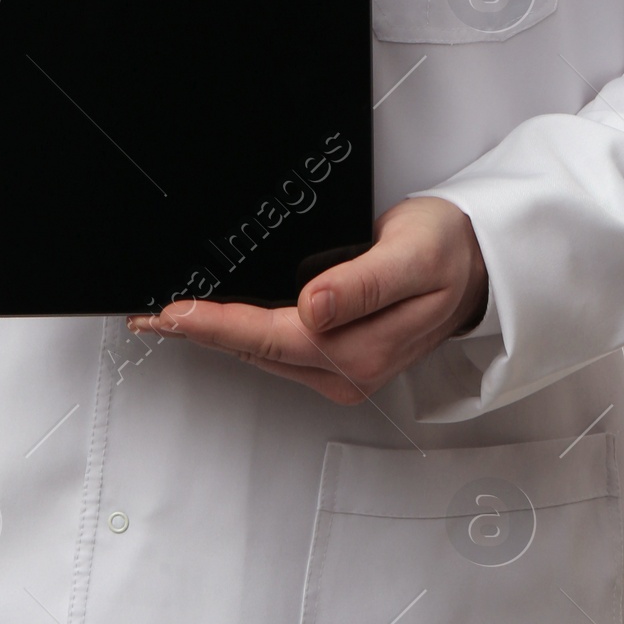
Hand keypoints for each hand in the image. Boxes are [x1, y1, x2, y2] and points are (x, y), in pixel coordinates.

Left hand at [127, 196, 488, 403]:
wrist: (475, 264)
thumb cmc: (447, 253)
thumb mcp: (411, 255)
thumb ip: (362, 283)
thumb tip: (314, 305)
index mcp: (362, 349)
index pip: (272, 337)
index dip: (218, 325)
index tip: (174, 313)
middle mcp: (348, 370)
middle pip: (256, 351)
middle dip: (200, 334)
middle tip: (148, 316)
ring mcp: (341, 370)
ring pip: (260, 355)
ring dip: (214, 337)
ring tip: (168, 318)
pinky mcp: (335, 361)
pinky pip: (275, 350)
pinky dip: (239, 335)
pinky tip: (216, 321)